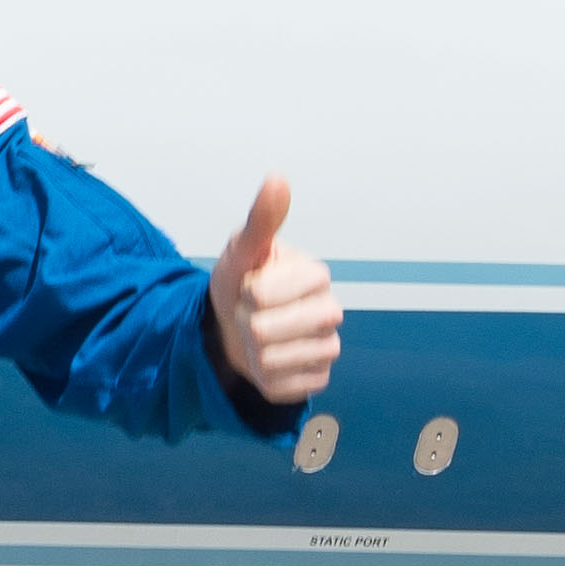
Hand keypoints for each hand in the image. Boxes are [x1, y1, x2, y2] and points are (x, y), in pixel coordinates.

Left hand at [209, 178, 341, 404]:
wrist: (234, 325)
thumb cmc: (242, 281)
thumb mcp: (243, 249)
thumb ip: (262, 220)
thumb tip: (277, 179)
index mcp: (315, 275)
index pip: (262, 295)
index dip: (243, 293)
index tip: (249, 286)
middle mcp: (330, 310)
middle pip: (265, 331)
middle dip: (244, 323)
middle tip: (250, 314)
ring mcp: (327, 347)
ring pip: (272, 361)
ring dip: (252, 352)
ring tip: (257, 337)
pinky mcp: (317, 378)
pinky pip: (281, 387)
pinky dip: (264, 378)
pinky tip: (268, 362)